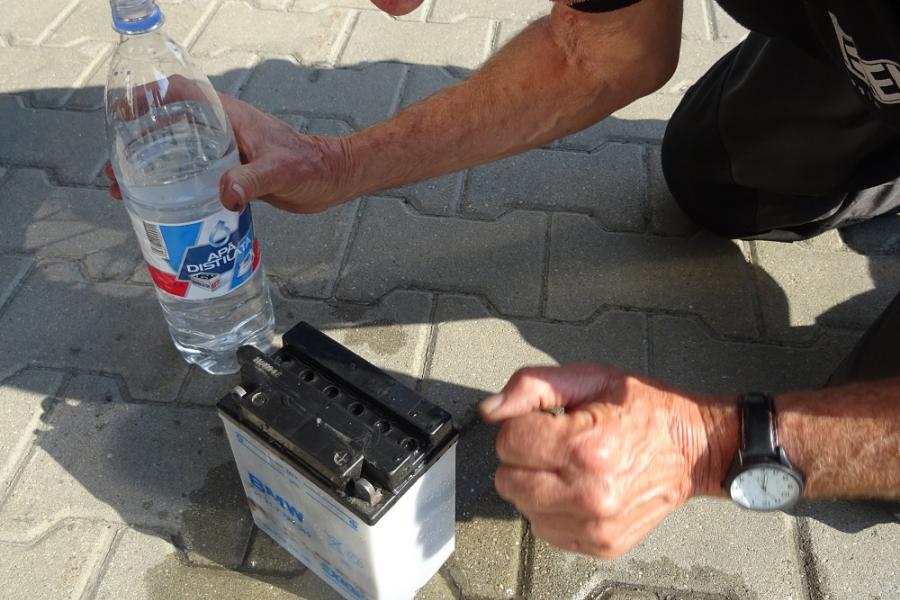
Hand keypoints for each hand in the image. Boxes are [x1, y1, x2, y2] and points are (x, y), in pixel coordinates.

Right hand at [108, 94, 357, 213]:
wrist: (331, 179)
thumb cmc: (310, 167)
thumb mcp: (280, 171)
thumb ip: (252, 180)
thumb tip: (225, 195)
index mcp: (229, 117)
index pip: (181, 93)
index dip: (149, 97)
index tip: (123, 114)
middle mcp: (222, 131)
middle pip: (169, 126)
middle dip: (137, 144)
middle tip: (114, 171)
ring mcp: (225, 152)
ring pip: (177, 152)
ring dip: (149, 168)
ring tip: (123, 191)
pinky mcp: (231, 173)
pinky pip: (192, 174)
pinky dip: (172, 186)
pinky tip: (158, 205)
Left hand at [478, 364, 718, 557]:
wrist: (696, 450)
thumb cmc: (647, 411)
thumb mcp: (591, 378)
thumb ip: (534, 386)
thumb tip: (491, 408)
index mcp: (587, 445)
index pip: (508, 442)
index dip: (522, 425)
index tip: (546, 421)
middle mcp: (590, 492)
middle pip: (508, 480)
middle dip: (524, 457)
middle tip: (555, 444)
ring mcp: (596, 525)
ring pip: (522, 507)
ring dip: (536, 485)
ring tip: (569, 467)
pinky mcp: (601, 544)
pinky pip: (545, 530)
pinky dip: (552, 509)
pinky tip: (577, 489)